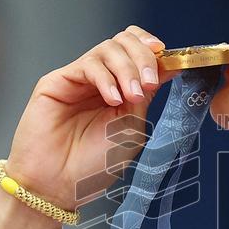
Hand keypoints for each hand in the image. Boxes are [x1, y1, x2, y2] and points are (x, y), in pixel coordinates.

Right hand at [2, 25, 179, 209]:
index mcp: (121, 91)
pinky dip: (105, 78)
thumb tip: (165, 69)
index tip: (170, 59)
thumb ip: (145, 97)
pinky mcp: (57, 81)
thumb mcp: (131, 129)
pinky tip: (112, 99)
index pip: (138, 53)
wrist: (58, 186)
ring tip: (131, 96)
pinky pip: (87, 64)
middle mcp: (100, 81)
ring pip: (108, 48)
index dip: (153, 50)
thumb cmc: (92, 166)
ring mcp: (79, 80)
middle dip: (143, 57)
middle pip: (124, 42)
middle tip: (149, 82)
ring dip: (127, 69)